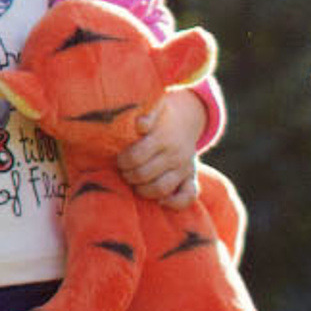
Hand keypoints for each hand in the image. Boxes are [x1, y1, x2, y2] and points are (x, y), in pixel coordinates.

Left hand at [113, 86, 203, 208]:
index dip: (122, 161)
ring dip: (142, 189)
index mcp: (163, 138)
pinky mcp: (191, 178)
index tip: (118, 159)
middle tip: (123, 171)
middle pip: (144, 175)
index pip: (136, 157)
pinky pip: (188, 197)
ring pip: (161, 189)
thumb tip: (140, 124)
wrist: (186, 121)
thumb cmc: (160, 116)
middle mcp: (175, 155)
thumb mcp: (154, 108)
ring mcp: (184, 169)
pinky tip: (160, 201)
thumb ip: (147, 113)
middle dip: (127, 175)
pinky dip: (174, 203)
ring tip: (134, 182)